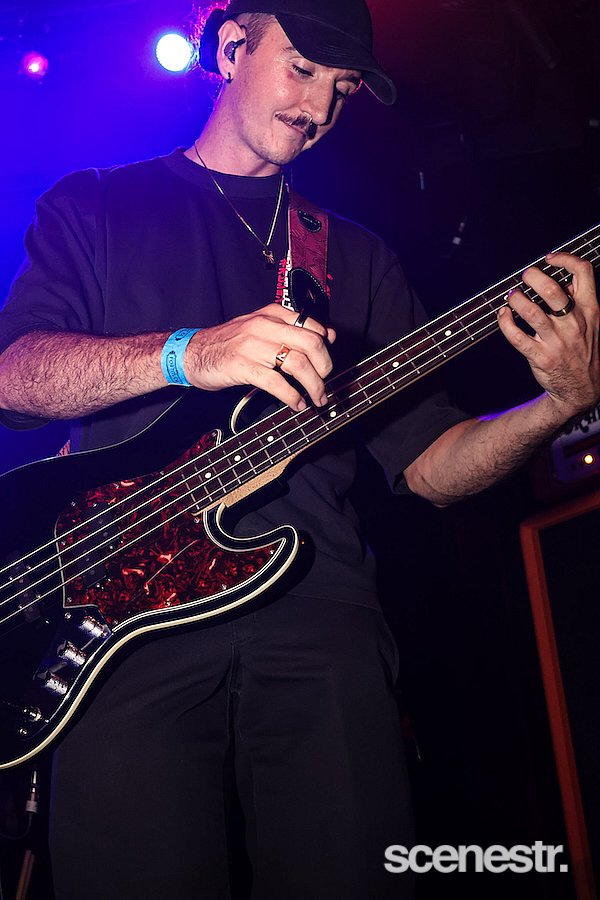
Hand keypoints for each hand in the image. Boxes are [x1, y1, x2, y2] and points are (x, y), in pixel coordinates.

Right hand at [183, 304, 335, 410]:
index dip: (327, 347)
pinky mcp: (243, 367)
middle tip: (325, 383)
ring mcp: (254, 346)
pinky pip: (277, 383)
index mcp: (272, 314)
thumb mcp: (261, 327)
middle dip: (325, 367)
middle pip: (311, 344)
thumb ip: (292, 329)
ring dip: (314, 386)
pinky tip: (297, 404)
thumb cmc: (228, 343)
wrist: (192, 352)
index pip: (312, 326)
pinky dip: (292, 396)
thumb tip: (328, 335)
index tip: (328, 364)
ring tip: (317, 399)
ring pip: (298, 364)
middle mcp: (265, 326)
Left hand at [497, 252, 599, 420]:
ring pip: (531, 312)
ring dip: (516, 299)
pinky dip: (505, 322)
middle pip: (552, 291)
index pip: (584, 273)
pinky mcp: (539, 356)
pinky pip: (516, 336)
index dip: (565, 258)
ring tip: (512, 296)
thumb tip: (559, 278)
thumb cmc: (583, 350)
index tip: (550, 258)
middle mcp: (574, 323)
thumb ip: (578, 300)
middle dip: (534, 277)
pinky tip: (503, 315)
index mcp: (590, 310)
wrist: (581, 389)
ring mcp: (556, 341)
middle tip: (525, 276)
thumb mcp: (592, 323)